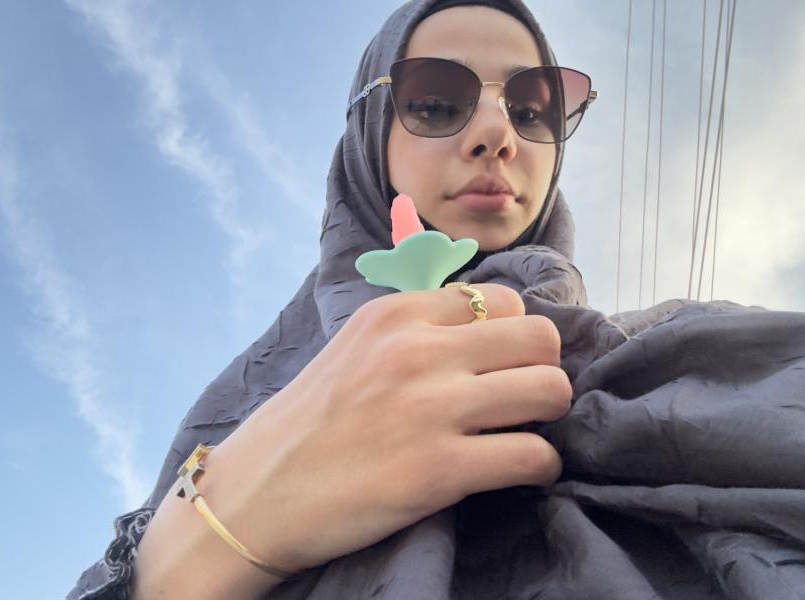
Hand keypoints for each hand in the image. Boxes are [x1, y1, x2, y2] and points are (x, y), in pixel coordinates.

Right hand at [200, 283, 570, 572]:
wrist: (254, 496)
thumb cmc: (307, 425)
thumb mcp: (354, 348)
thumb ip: (416, 330)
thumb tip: (489, 329)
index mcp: (396, 314)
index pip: (503, 299)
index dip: (514, 336)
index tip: (503, 365)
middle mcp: (416, 350)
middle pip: (540, 337)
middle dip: (543, 370)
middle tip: (523, 401)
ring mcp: (430, 409)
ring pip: (550, 390)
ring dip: (549, 418)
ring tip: (523, 435)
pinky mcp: (438, 470)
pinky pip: (534, 457)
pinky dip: (540, 469)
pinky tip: (519, 473)